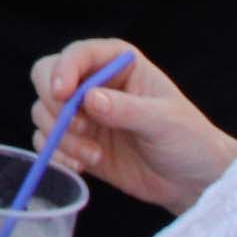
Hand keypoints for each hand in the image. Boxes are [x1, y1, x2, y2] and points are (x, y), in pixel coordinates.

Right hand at [26, 39, 236, 211]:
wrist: (193, 182)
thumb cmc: (189, 140)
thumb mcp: (164, 121)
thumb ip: (127, 109)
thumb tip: (89, 99)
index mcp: (118, 63)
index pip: (77, 54)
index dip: (64, 70)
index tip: (63, 95)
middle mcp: (94, 83)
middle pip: (47, 77)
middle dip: (56, 105)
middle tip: (81, 129)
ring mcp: (84, 115)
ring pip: (44, 111)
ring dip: (60, 136)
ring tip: (93, 156)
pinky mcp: (78, 143)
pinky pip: (47, 142)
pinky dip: (56, 154)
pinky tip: (82, 167)